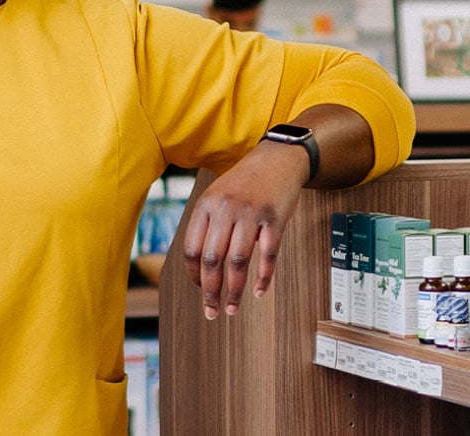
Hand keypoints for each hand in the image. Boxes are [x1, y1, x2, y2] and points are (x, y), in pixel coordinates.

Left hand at [180, 143, 305, 318]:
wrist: (277, 159)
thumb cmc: (244, 183)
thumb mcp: (217, 196)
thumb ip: (206, 225)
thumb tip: (199, 267)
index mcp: (206, 205)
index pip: (191, 248)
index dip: (194, 274)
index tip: (199, 289)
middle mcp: (225, 209)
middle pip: (213, 259)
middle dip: (210, 291)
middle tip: (211, 311)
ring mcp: (251, 214)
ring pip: (238, 261)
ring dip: (234, 290)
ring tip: (232, 308)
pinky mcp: (275, 219)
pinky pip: (268, 255)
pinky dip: (262, 277)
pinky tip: (258, 292)